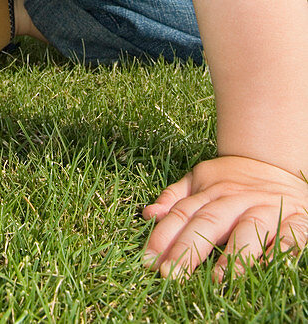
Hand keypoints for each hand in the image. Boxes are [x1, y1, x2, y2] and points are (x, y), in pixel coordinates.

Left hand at [142, 156, 307, 277]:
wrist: (275, 162)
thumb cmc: (233, 179)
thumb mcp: (200, 179)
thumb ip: (175, 197)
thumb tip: (149, 214)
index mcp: (210, 192)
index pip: (182, 213)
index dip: (163, 236)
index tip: (148, 260)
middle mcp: (235, 200)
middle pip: (208, 222)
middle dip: (188, 249)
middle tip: (170, 274)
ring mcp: (265, 209)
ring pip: (248, 229)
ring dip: (233, 255)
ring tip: (216, 279)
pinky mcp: (295, 219)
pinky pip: (290, 234)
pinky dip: (281, 248)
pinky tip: (267, 264)